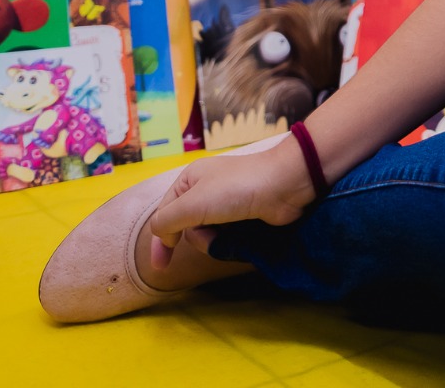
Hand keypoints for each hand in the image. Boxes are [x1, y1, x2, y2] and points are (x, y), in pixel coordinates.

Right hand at [147, 140, 317, 268]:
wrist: (285, 185)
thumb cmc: (236, 188)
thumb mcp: (192, 203)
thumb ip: (167, 220)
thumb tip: (159, 233)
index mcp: (190, 179)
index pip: (165, 212)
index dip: (161, 239)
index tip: (160, 266)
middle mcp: (206, 189)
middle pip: (186, 226)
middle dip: (197, 237)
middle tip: (211, 237)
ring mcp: (227, 202)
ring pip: (207, 233)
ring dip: (214, 241)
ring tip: (230, 235)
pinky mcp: (244, 215)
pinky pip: (227, 235)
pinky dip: (229, 240)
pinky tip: (240, 238)